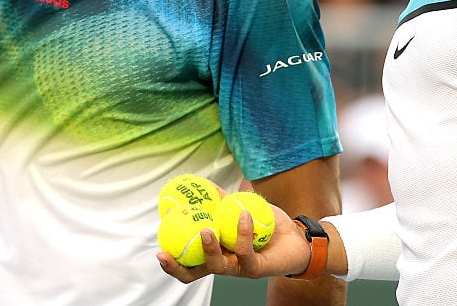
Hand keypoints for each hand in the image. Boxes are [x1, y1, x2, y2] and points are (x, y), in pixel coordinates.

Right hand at [157, 198, 310, 282]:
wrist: (298, 237)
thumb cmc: (268, 225)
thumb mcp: (242, 208)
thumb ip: (223, 200)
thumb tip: (204, 183)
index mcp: (216, 253)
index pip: (188, 263)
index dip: (171, 261)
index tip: (158, 248)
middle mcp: (224, 264)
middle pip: (194, 273)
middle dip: (177, 266)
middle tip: (165, 252)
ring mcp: (239, 269)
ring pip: (217, 266)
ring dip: (209, 249)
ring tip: (206, 230)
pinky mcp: (257, 269)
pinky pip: (245, 252)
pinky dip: (242, 232)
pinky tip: (243, 215)